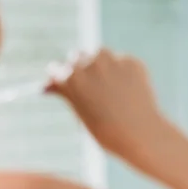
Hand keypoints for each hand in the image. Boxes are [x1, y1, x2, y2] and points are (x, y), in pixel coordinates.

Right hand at [45, 49, 163, 163]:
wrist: (141, 134)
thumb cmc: (106, 131)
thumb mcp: (80, 113)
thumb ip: (66, 94)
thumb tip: (46, 86)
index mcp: (70, 78)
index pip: (55, 69)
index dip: (60, 78)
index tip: (65, 85)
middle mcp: (89, 64)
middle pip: (76, 56)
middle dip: (79, 67)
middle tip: (89, 85)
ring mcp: (112, 60)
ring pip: (100, 54)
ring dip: (101, 64)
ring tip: (110, 88)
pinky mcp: (132, 61)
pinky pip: (122, 61)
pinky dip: (122, 71)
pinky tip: (128, 90)